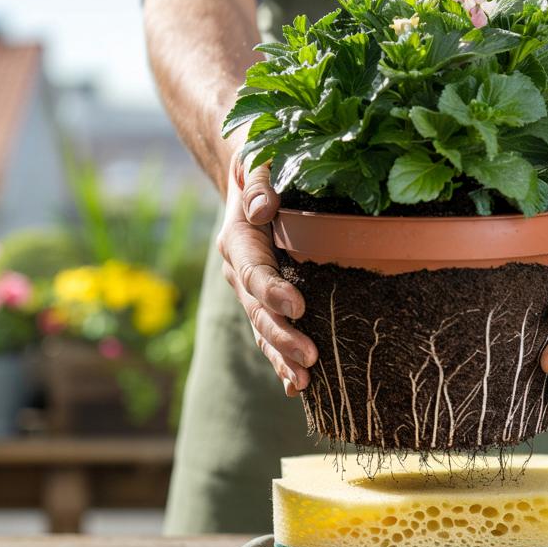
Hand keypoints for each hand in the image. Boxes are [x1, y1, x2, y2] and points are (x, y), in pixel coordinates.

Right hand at [217, 147, 317, 396]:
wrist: (254, 171)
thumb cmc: (265, 160)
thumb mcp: (261, 159)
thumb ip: (261, 180)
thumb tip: (264, 208)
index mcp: (238, 239)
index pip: (254, 272)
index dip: (274, 292)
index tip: (299, 307)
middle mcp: (239, 270)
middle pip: (257, 311)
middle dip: (281, 337)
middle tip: (309, 358)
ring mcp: (250, 290)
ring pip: (262, 329)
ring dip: (281, 357)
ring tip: (302, 382)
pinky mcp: (266, 300)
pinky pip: (271, 334)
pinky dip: (281, 360)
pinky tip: (297, 387)